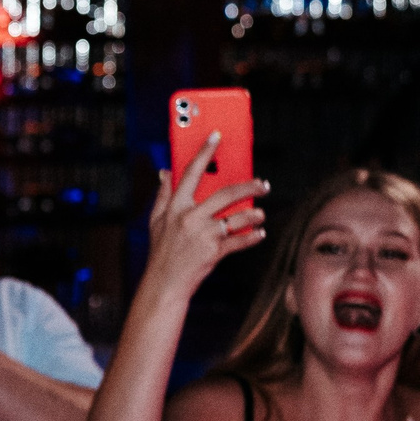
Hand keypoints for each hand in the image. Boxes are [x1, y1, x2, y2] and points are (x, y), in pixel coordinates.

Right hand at [139, 133, 267, 306]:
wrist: (165, 283)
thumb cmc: (162, 252)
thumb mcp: (156, 221)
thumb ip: (163, 195)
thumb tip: (164, 173)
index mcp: (175, 207)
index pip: (190, 173)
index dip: (204, 153)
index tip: (216, 137)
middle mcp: (190, 218)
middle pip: (225, 193)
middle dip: (249, 186)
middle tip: (263, 184)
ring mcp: (203, 235)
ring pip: (237, 218)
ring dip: (253, 215)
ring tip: (260, 214)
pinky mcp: (214, 252)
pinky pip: (239, 240)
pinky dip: (252, 237)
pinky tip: (259, 233)